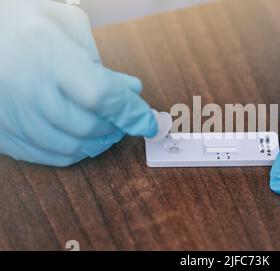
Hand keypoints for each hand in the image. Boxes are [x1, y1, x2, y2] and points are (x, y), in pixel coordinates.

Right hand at [0, 0, 157, 166]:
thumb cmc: (26, 23)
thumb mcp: (66, 24)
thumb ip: (99, 60)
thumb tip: (129, 92)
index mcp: (45, 51)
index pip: (100, 93)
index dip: (130, 112)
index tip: (149, 122)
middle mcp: (25, 86)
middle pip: (87, 125)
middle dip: (117, 126)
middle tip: (127, 119)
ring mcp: (10, 113)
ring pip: (69, 146)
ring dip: (99, 141)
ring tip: (109, 129)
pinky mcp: (2, 131)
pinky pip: (46, 156)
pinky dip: (74, 152)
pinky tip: (84, 140)